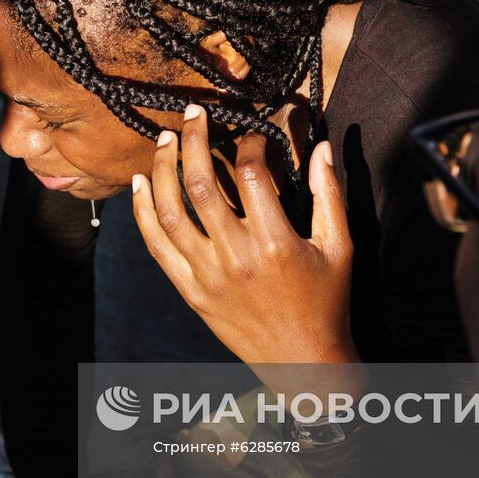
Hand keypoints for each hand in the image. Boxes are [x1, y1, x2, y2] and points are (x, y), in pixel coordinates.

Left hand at [131, 104, 357, 365]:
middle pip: (201, 184)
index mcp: (275, 243)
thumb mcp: (339, 248)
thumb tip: (320, 146)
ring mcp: (207, 275)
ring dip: (161, 170)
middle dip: (194, 140)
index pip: (251, 174)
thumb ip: (329, 195)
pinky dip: (143, 212)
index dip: (250, 143)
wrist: (303, 364)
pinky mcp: (190, 291)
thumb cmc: (326, 303)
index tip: (253, 132)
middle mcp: (235, 257)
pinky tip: (140, 184)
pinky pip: (157, 246)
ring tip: (164, 140)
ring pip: (170, 212)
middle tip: (192, 113)